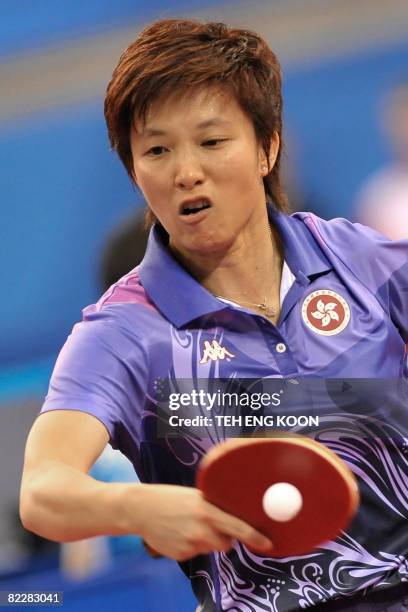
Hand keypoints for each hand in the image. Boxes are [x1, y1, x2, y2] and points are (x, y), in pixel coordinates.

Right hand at [129, 484, 273, 560]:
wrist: (140, 509)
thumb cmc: (170, 498)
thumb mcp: (195, 496)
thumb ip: (213, 507)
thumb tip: (234, 515)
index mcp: (207, 511)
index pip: (238, 527)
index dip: (255, 537)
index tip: (268, 544)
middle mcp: (200, 529)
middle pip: (226, 543)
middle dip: (223, 538)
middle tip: (209, 524)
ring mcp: (190, 544)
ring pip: (209, 548)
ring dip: (205, 540)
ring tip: (188, 525)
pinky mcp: (180, 555)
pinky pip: (194, 553)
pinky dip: (190, 545)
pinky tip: (177, 532)